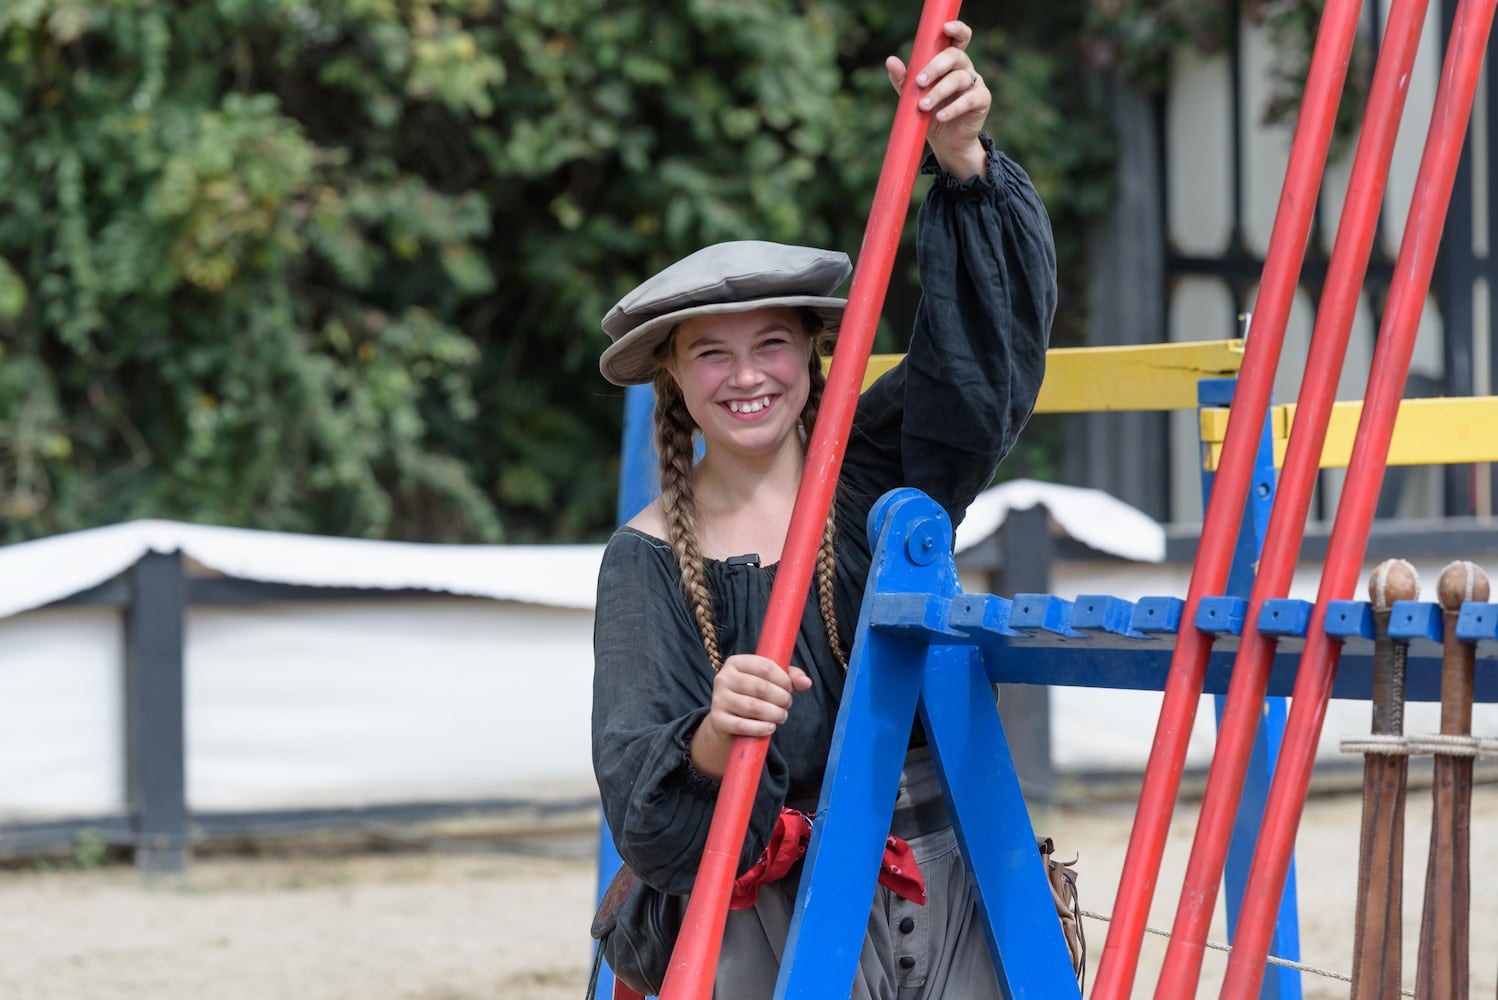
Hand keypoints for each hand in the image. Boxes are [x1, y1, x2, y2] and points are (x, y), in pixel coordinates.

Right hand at [690, 653, 812, 776]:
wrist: (727, 721)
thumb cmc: (752, 695)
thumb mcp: (769, 681)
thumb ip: (789, 677)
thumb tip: (806, 682)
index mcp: (735, 662)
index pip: (764, 666)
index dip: (783, 679)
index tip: (790, 688)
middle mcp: (723, 678)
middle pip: (760, 687)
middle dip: (781, 698)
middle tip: (787, 705)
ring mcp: (718, 699)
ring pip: (753, 707)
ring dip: (774, 714)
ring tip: (781, 716)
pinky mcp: (717, 720)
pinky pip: (743, 725)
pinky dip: (761, 728)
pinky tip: (771, 727)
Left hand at [886, 20, 989, 180]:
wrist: (945, 142)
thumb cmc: (930, 114)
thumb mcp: (913, 96)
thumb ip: (903, 79)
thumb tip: (891, 60)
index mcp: (950, 62)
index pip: (958, 38)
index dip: (956, 29)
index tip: (945, 28)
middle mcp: (965, 68)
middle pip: (955, 56)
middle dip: (935, 67)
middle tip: (919, 82)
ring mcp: (976, 83)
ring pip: (959, 78)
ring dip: (939, 92)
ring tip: (923, 106)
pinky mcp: (982, 100)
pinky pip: (969, 99)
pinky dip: (953, 108)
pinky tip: (940, 117)